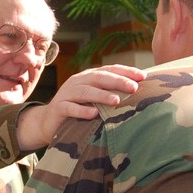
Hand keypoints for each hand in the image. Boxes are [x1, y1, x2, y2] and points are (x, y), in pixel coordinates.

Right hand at [16, 64, 144, 150]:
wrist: (48, 122)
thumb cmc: (78, 110)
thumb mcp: (94, 100)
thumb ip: (111, 94)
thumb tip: (139, 92)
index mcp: (89, 77)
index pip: (109, 70)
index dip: (126, 71)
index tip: (143, 76)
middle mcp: (78, 81)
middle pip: (99, 78)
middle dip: (118, 81)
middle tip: (134, 87)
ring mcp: (67, 93)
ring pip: (85, 91)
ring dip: (102, 95)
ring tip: (117, 100)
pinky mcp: (59, 107)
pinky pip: (70, 108)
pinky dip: (82, 110)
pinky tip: (93, 114)